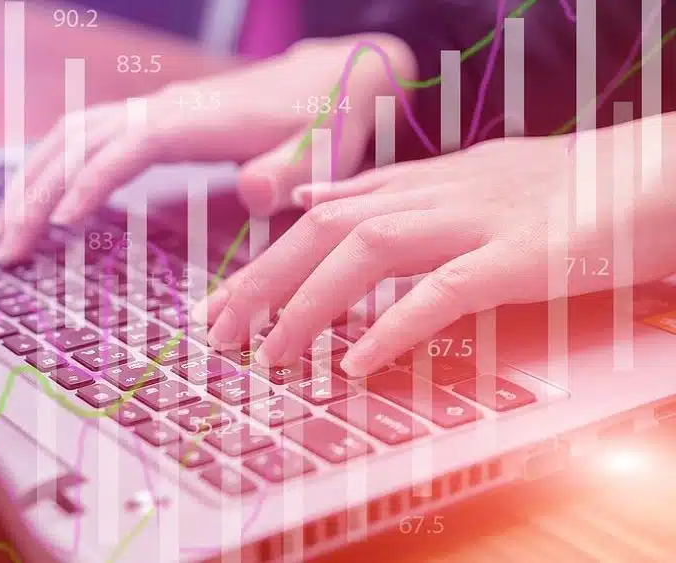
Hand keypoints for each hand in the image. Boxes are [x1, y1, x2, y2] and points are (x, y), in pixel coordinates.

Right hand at [0, 34, 417, 263]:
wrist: (327, 80)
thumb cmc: (326, 122)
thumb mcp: (323, 149)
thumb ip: (291, 172)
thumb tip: (253, 192)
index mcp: (196, 120)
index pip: (125, 146)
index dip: (89, 181)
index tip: (56, 224)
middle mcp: (162, 109)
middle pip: (78, 139)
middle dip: (35, 192)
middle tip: (5, 251)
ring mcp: (151, 112)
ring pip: (69, 136)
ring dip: (30, 182)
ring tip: (2, 235)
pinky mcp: (149, 123)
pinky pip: (84, 140)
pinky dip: (51, 170)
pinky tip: (38, 205)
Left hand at [193, 124, 675, 376]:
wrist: (655, 176)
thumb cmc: (566, 189)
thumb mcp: (467, 177)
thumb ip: (390, 189)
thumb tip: (313, 198)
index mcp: (427, 179)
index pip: (325, 212)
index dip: (268, 257)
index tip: (224, 300)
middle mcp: (441, 193)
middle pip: (328, 228)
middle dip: (265, 280)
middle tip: (219, 330)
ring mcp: (479, 222)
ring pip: (370, 251)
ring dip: (310, 303)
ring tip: (271, 353)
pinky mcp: (521, 256)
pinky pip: (445, 291)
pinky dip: (395, 326)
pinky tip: (355, 364)